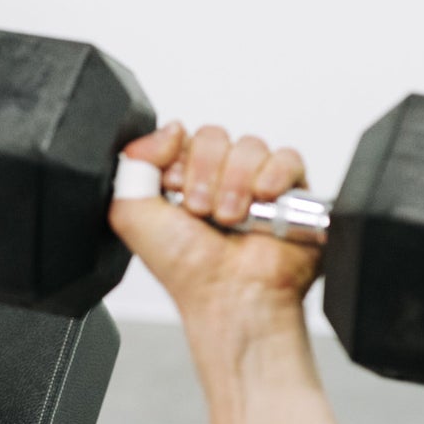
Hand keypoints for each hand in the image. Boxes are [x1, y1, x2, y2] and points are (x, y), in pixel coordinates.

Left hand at [108, 123, 322, 315]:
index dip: (177, 159)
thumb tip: (167, 130)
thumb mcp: (132, 214)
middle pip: (214, 137)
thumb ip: (134, 164)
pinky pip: (286, 158)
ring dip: (235, 182)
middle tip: (201, 210)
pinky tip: (262, 198)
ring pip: (248, 146)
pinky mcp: (291, 191)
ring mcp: (255, 184)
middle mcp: (218, 180)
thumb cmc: (186, 267)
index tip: (173, 188)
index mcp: (182, 182)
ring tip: (231, 218)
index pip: (181, 138)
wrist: (228, 293)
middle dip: (204, 173)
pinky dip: (273, 174)